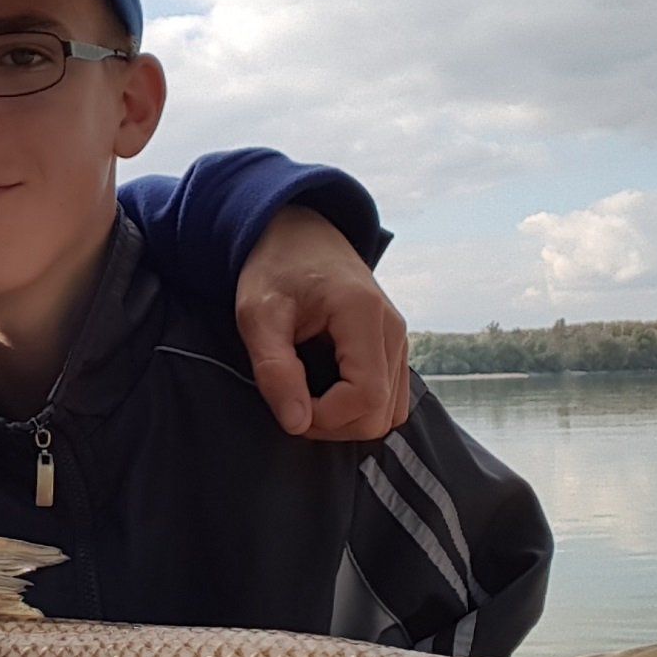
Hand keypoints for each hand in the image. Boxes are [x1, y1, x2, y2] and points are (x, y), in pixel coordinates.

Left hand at [237, 208, 409, 440]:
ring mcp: (399, 339)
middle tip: (291, 402)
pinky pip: (389, 397)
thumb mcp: (257, 313)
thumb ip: (274, 368)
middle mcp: (393, 329)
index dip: (325, 418)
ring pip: (389, 412)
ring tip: (305, 396)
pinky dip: (358, 407)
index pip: (365, 397)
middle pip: (381, 414)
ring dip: (346, 420)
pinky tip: (324, 390)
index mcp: (363, 314)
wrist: (299, 232)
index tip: (287, 405)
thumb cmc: (275, 267)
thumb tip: (296, 423)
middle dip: (333, 424)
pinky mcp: (393, 347)